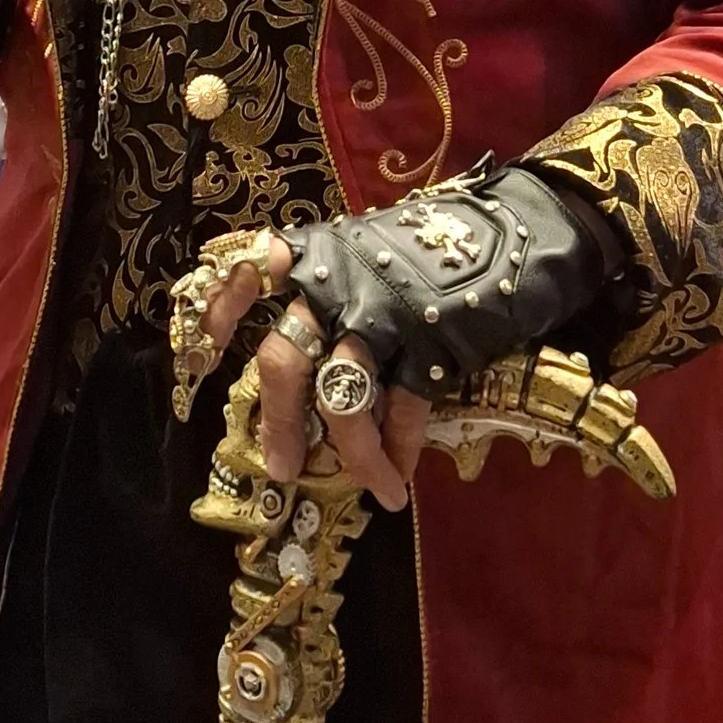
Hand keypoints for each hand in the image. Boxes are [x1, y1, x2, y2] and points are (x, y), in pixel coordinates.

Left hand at [199, 234, 430, 513]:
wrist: (517, 234)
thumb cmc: (436, 246)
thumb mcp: (372, 248)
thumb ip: (336, 286)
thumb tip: (307, 351)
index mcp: (319, 256)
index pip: (253, 271)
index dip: (222, 307)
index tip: (205, 347)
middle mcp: (339, 287)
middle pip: (285, 360)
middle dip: (280, 422)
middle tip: (281, 465)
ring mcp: (383, 318)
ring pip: (343, 399)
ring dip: (352, 454)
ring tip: (367, 488)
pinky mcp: (428, 346)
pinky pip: (402, 410)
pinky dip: (398, 448)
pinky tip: (399, 473)